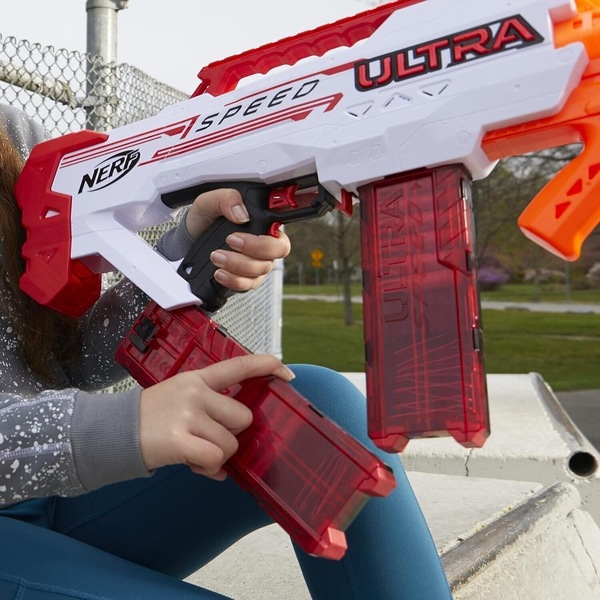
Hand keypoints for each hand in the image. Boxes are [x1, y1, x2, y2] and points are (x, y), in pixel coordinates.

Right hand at [139, 354, 294, 479]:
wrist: (114, 431)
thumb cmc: (153, 416)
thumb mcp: (181, 396)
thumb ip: (210, 406)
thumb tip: (239, 435)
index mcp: (198, 378)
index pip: (238, 366)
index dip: (265, 366)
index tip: (286, 372)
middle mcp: (196, 392)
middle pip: (242, 417)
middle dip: (231, 433)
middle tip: (207, 439)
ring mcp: (188, 415)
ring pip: (231, 443)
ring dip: (218, 455)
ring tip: (195, 452)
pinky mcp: (180, 440)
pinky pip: (215, 460)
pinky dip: (210, 470)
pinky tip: (197, 467)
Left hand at [185, 188, 290, 291]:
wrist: (189, 239)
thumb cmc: (204, 219)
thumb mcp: (210, 201)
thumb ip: (227, 199)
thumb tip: (242, 214)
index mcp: (262, 227)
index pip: (280, 237)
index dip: (268, 240)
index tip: (240, 233)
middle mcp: (264, 247)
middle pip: (274, 256)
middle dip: (252, 250)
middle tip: (230, 241)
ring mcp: (256, 265)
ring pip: (259, 271)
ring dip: (237, 265)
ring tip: (216, 256)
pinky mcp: (244, 279)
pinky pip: (247, 285)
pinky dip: (233, 280)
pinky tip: (220, 273)